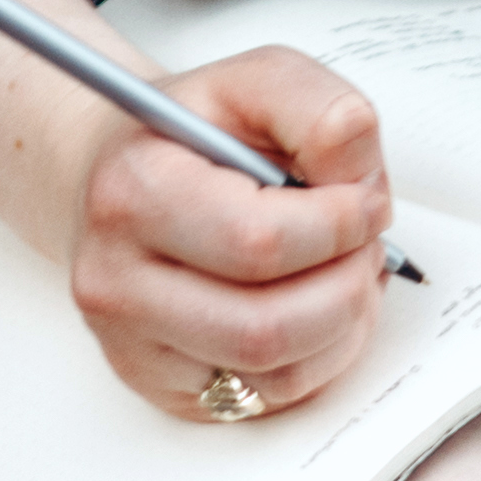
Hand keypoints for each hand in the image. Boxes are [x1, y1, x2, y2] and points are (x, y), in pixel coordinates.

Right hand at [65, 47, 393, 423]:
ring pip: (274, 374)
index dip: (339, 225)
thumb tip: (359, 180)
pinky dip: (318, 357)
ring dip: (342, 325)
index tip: (364, 201)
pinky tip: (315, 306)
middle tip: (364, 244)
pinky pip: (267, 399)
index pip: (259, 242)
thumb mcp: (255, 81)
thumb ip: (319, 110)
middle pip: (267, 326)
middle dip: (346, 285)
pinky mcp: (161, 386)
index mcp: (132, 192)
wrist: (119, 174)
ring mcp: (132, 345)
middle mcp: (115, 280)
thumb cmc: (191, 133)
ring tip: (345, 273)